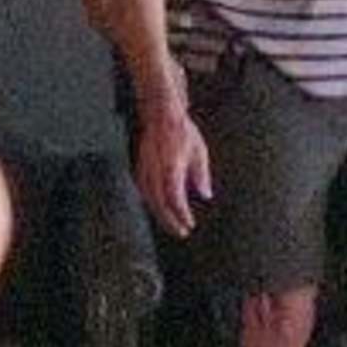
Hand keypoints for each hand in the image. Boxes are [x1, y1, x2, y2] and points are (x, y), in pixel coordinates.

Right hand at [134, 91, 209, 230]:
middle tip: (181, 232)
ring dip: (160, 215)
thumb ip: (201, 175)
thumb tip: (206, 195)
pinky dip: (151, 203)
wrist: (160, 115)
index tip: (189, 224)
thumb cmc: (182, 131)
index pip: (174, 198)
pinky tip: (159, 209)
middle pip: (159, 204)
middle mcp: (155, 171)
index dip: (181, 214)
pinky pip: (144, 191)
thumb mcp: (199, 152)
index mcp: (171, 167)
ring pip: (149, 199)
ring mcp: (145, 169)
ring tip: (172, 225)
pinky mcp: (140, 167)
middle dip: (170, 221)